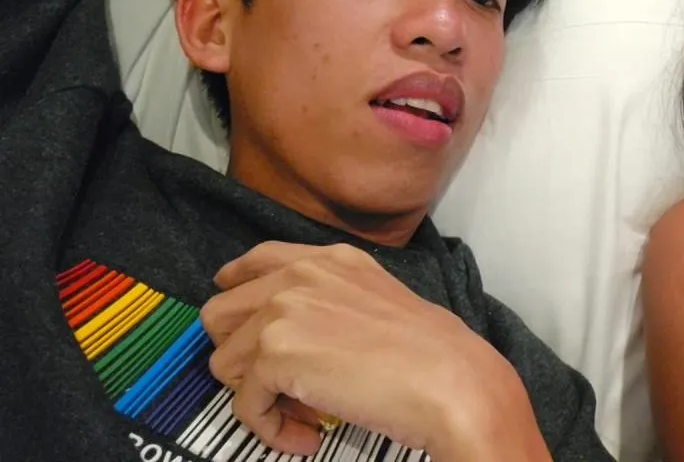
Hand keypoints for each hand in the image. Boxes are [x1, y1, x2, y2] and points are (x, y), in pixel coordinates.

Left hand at [200, 242, 544, 459]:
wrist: (449, 380)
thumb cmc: (431, 354)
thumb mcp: (378, 302)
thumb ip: (331, 305)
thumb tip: (295, 343)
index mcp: (331, 260)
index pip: (257, 261)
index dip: (236, 292)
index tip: (238, 323)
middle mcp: (300, 275)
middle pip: (219, 313)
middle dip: (241, 356)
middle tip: (279, 387)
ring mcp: (282, 311)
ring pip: (224, 362)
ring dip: (256, 397)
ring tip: (301, 416)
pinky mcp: (274, 353)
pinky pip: (244, 404)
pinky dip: (269, 428)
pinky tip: (306, 437)